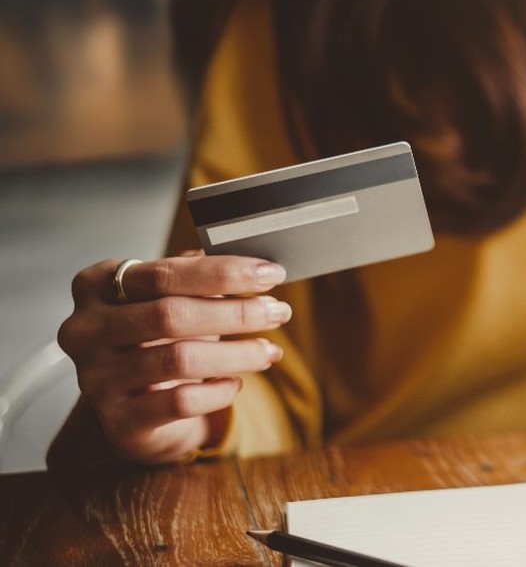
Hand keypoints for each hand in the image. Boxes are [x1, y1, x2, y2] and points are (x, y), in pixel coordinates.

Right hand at [56, 254, 290, 463]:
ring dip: (237, 353)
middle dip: (235, 313)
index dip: (223, 272)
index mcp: (96, 285)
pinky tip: (235, 383)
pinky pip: (181, 402)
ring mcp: (97, 378)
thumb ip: (202, 278)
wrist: (135, 404)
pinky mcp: (120, 420)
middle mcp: (85, 330)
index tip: (270, 274)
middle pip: (169, 315)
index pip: (164, 273)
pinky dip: (219, 391)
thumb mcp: (172, 299)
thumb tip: (256, 267)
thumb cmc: (157, 338)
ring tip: (269, 350)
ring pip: (179, 360)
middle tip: (278, 312)